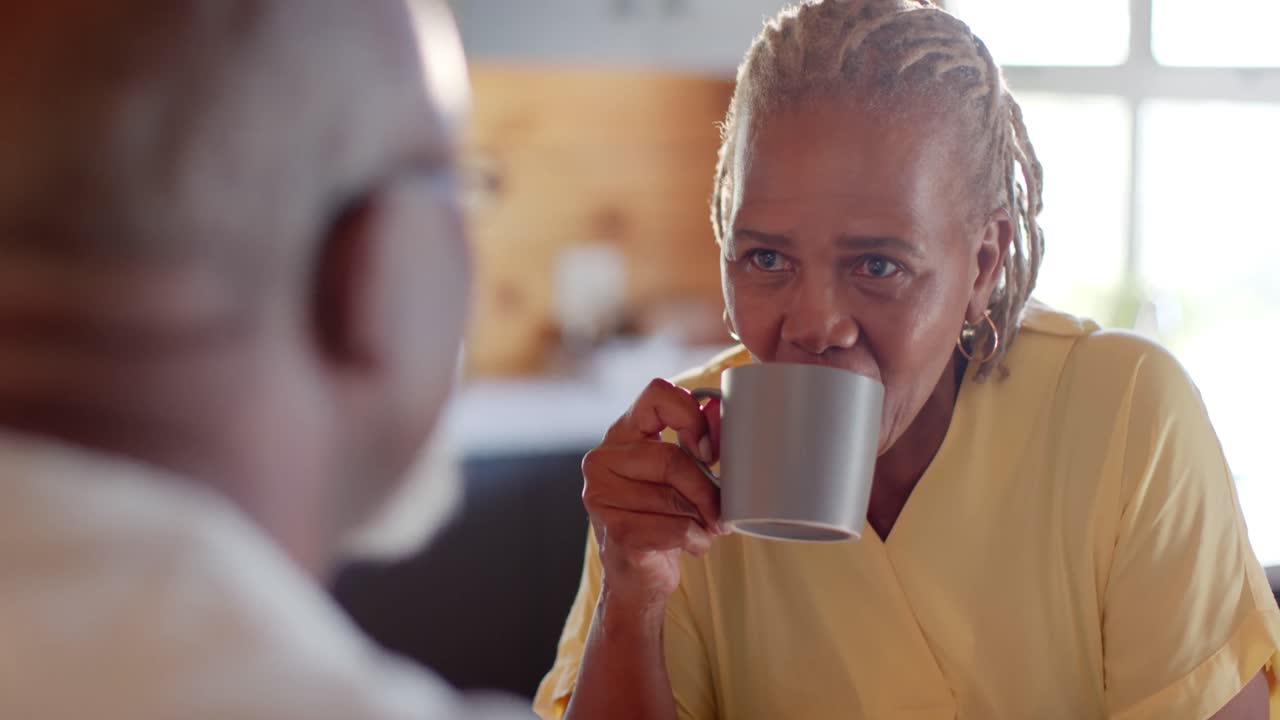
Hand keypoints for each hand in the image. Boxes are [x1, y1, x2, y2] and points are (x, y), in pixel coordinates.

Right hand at [582, 378, 723, 611]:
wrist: (638, 576)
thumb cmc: (662, 516)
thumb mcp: (680, 474)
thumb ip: (698, 443)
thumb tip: (721, 416)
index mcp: (621, 433)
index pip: (657, 394)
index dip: (691, 415)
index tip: (708, 449)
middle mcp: (601, 459)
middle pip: (672, 458)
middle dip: (706, 488)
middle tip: (721, 509)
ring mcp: (601, 496)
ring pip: (675, 497)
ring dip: (703, 519)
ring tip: (704, 528)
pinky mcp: (614, 530)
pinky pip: (674, 528)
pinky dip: (695, 539)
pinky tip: (692, 544)